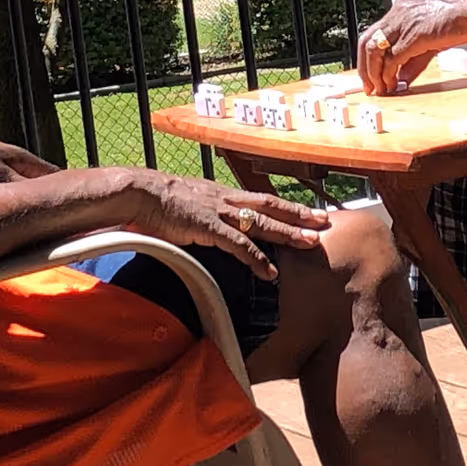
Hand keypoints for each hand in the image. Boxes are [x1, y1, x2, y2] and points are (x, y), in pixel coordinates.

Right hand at [123, 170, 331, 280]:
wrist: (141, 192)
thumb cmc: (160, 201)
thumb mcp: (191, 205)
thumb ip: (206, 215)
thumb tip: (212, 226)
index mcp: (224, 194)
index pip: (263, 199)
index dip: (287, 205)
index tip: (309, 211)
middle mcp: (227, 200)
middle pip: (272, 206)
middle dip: (300, 215)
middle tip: (325, 221)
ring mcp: (219, 212)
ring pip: (262, 223)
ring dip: (288, 233)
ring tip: (311, 244)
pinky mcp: (208, 226)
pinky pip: (238, 245)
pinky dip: (256, 259)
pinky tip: (270, 272)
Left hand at [358, 0, 466, 93]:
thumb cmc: (461, 18)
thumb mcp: (431, 39)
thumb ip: (414, 57)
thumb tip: (401, 76)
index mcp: (401, 10)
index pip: (373, 34)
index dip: (367, 57)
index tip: (370, 75)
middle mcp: (398, 13)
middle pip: (367, 41)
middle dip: (365, 67)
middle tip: (369, 86)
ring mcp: (405, 23)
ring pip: (375, 50)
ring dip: (374, 73)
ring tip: (381, 88)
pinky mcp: (415, 35)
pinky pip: (393, 58)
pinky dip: (389, 74)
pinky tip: (394, 83)